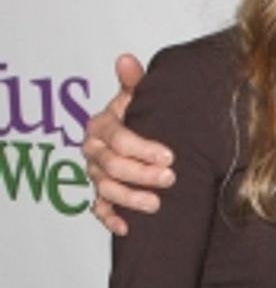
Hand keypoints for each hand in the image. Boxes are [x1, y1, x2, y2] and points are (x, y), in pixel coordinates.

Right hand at [83, 55, 173, 234]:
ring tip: (156, 204)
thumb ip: (133, 83)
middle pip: (112, 166)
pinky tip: (127, 228)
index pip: (118, 138)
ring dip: (130, 198)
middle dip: (141, 173)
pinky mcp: (100, 195)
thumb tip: (126, 59)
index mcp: (100, 126)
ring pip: (106, 189)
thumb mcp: (137, 98)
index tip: (169, 155)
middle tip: (169, 178)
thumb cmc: (139, 116)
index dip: (142, 147)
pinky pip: (99, 209)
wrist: (138, 141)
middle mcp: (93, 151)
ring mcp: (95, 175)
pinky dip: (111, 219)